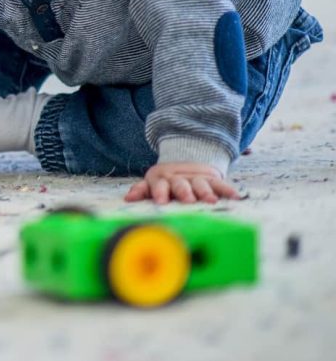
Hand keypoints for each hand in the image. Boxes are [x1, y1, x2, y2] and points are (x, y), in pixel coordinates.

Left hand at [124, 162, 239, 203]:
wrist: (186, 163)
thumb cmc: (166, 182)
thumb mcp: (152, 183)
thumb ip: (142, 190)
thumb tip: (128, 198)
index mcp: (162, 180)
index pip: (159, 185)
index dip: (159, 192)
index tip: (160, 201)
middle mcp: (179, 179)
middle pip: (181, 185)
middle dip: (184, 192)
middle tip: (188, 200)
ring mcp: (196, 179)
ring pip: (200, 184)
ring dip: (205, 192)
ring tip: (211, 200)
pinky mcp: (212, 179)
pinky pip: (221, 184)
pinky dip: (228, 190)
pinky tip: (236, 197)